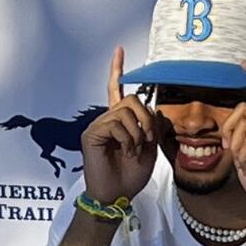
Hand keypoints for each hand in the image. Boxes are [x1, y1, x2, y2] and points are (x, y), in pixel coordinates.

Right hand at [80, 46, 158, 205]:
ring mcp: (98, 126)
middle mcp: (107, 119)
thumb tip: (153, 108)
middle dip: (146, 118)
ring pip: (125, 111)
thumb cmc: (131, 175)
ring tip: (135, 150)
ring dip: (138, 132)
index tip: (120, 50)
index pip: (117, 90)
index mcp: (120, 121)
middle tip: (148, 139)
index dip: (117, 69)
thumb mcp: (150, 149)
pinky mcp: (92, 134)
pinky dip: (128, 139)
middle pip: (130, 99)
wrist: (117, 196)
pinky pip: (116, 124)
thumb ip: (152, 127)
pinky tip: (126, 152)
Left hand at [220, 63, 245, 216]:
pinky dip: (242, 155)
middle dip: (229, 130)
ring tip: (245, 163)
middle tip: (233, 151)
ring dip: (237, 149)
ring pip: (243, 126)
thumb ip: (238, 138)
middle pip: (243, 109)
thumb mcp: (244, 156)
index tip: (244, 64)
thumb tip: (227, 129)